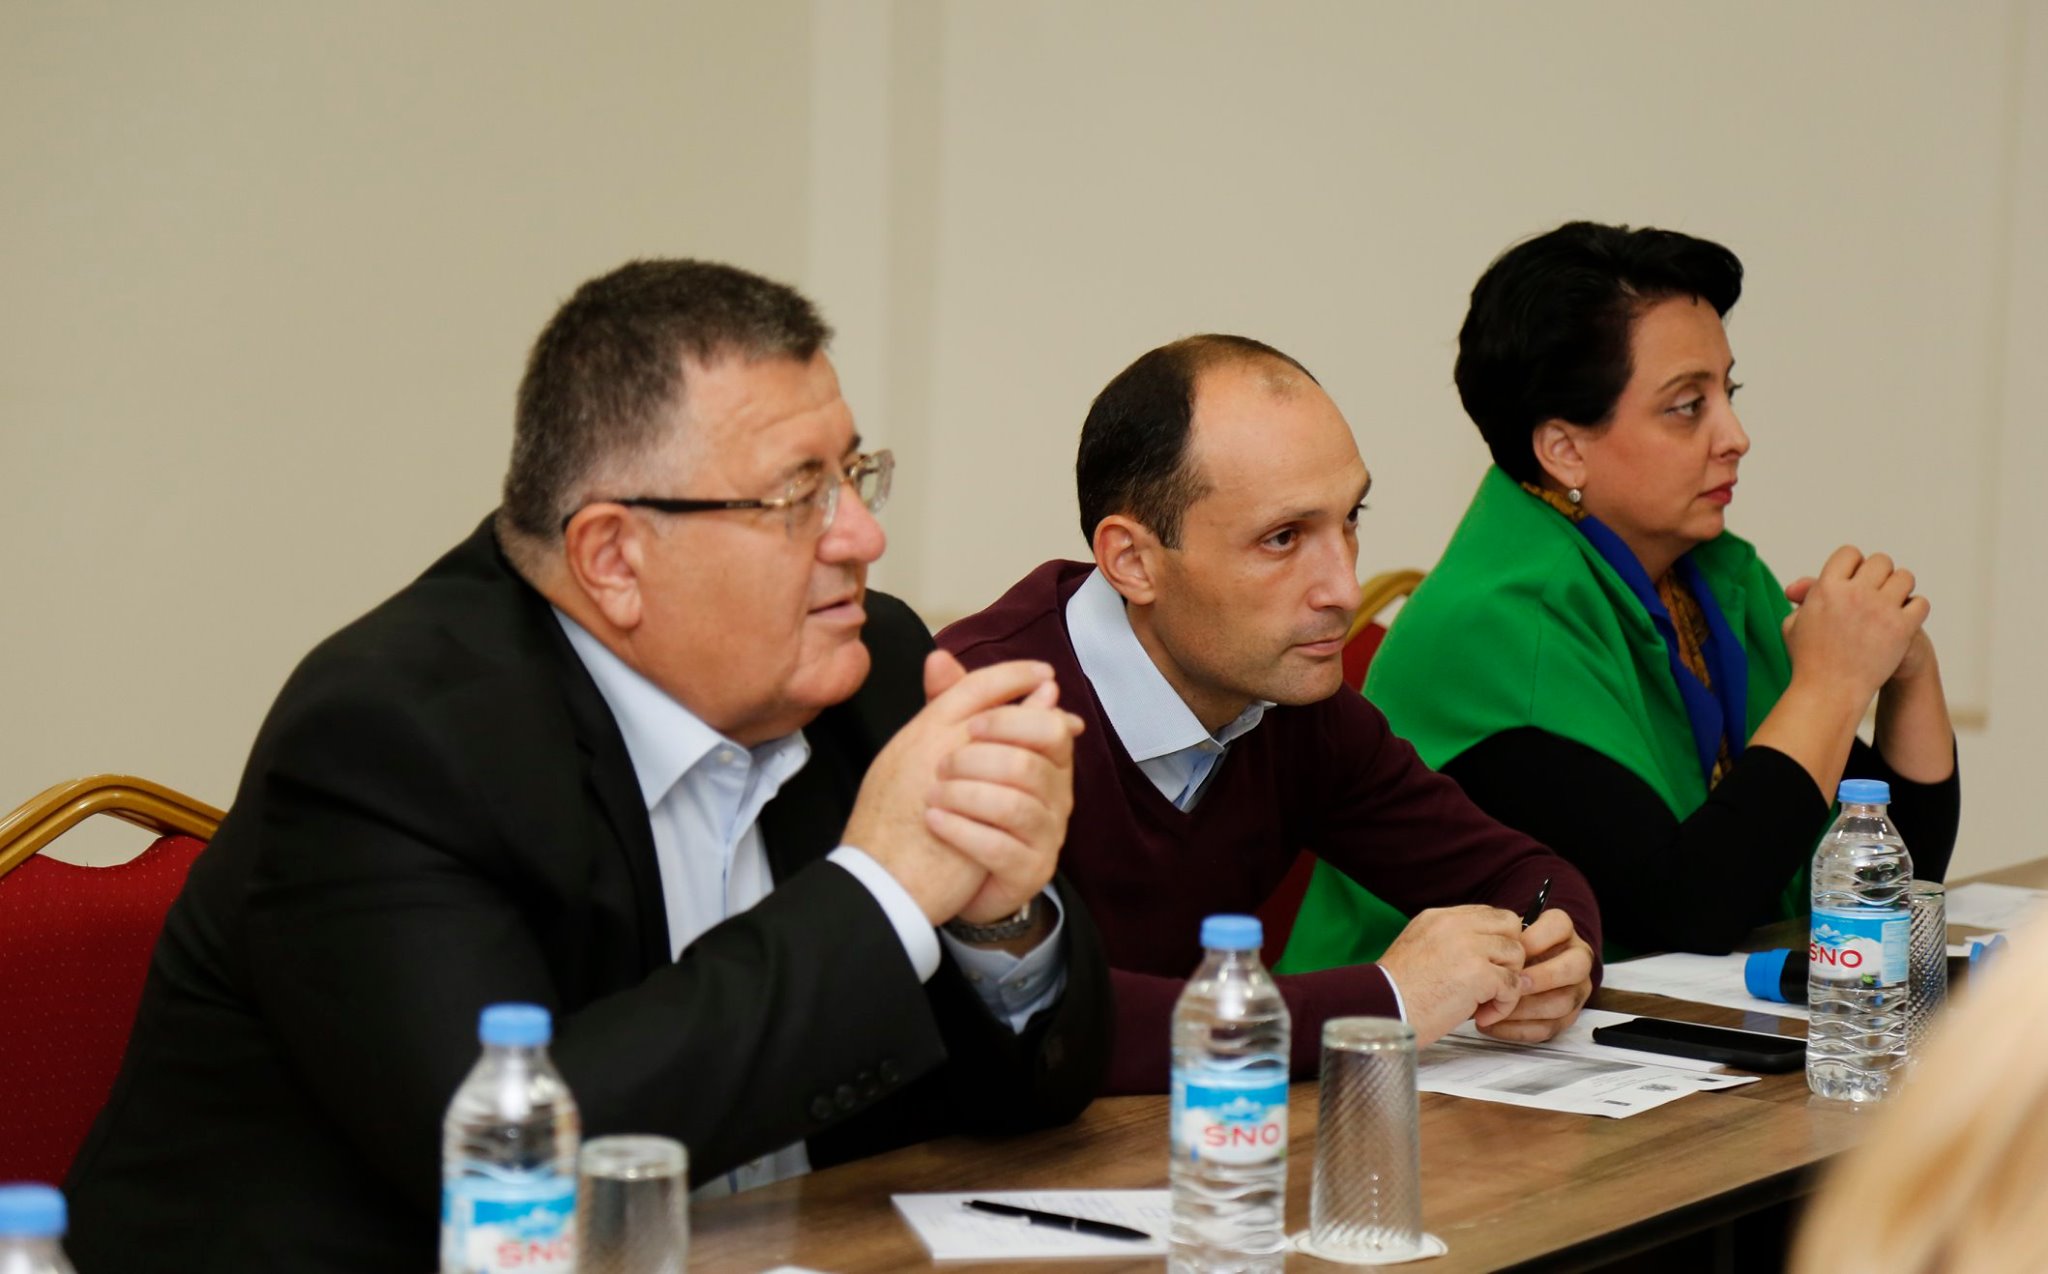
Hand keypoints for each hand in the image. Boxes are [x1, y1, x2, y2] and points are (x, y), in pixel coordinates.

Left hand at [841, 653, 1066, 924]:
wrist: (949, 870)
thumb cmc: (959, 800)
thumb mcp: (953, 745)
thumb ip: (950, 703)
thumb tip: (939, 658)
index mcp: (1047, 757)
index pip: (1052, 725)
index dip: (1011, 719)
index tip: (971, 723)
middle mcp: (1057, 795)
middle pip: (1031, 764)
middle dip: (979, 759)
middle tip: (941, 763)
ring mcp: (1047, 836)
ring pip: (1016, 806)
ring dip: (966, 795)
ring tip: (932, 794)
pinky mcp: (1031, 872)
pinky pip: (1000, 848)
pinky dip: (962, 831)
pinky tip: (934, 820)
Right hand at [1376, 905, 1525, 1045]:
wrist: (1382, 1008)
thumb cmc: (1396, 990)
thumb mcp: (1418, 947)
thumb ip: (1450, 942)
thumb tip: (1484, 953)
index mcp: (1440, 917)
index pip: (1488, 914)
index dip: (1495, 940)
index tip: (1486, 965)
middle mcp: (1456, 925)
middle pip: (1510, 926)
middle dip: (1509, 954)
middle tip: (1493, 980)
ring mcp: (1470, 947)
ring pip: (1516, 955)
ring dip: (1507, 982)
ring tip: (1483, 1003)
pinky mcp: (1479, 974)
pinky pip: (1513, 986)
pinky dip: (1503, 1005)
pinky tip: (1481, 1016)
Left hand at [1473, 910, 1594, 1042]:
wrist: (1517, 974)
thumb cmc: (1509, 952)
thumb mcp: (1505, 939)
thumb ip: (1502, 938)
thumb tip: (1483, 946)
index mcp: (1563, 933)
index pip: (1561, 926)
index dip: (1537, 938)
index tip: (1515, 948)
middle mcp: (1576, 960)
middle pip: (1574, 967)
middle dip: (1543, 976)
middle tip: (1514, 982)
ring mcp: (1575, 990)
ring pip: (1562, 1002)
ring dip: (1526, 1008)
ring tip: (1497, 1007)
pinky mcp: (1566, 1018)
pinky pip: (1548, 1028)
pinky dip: (1519, 1029)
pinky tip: (1495, 1025)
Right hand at [1781, 546, 1928, 706]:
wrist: (1829, 692)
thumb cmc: (1808, 660)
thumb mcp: (1794, 625)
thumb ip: (1802, 601)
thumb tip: (1796, 587)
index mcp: (1826, 587)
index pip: (1849, 553)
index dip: (1853, 565)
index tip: (1854, 580)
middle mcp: (1854, 593)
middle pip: (1880, 561)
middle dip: (1879, 574)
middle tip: (1876, 592)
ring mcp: (1880, 609)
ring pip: (1905, 577)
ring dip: (1900, 587)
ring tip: (1892, 604)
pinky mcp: (1901, 628)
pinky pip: (1920, 603)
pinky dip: (1914, 609)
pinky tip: (1903, 621)